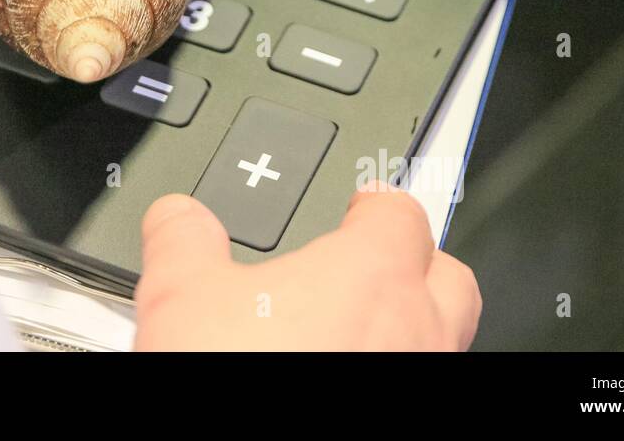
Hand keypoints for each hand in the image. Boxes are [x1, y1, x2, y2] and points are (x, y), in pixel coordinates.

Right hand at [134, 181, 480, 350]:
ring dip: (407, 326)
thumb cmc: (236, 373)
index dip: (376, 205)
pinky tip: (343, 372)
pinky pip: (417, 378)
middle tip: (374, 262)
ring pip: (441, 338)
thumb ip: (187, 241)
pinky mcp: (410, 428)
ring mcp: (420, 380)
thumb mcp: (182, 297)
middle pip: (447, 277)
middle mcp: (415, 329)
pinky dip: (390, 366)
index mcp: (371, 274)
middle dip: (415, 263)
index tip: (361, 204)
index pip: (398, 214)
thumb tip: (176, 217)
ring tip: (354, 328)